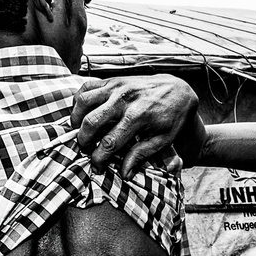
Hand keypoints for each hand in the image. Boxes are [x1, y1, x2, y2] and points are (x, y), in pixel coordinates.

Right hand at [71, 75, 198, 178]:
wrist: (178, 90)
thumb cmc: (171, 118)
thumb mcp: (163, 140)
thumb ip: (141, 155)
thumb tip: (124, 174)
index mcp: (138, 117)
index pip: (110, 143)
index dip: (99, 159)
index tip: (97, 168)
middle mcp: (124, 99)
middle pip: (91, 123)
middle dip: (84, 141)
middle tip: (86, 150)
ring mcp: (116, 87)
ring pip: (84, 102)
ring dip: (76, 120)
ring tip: (81, 132)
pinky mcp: (112, 80)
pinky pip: (86, 87)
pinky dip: (78, 101)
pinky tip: (83, 113)